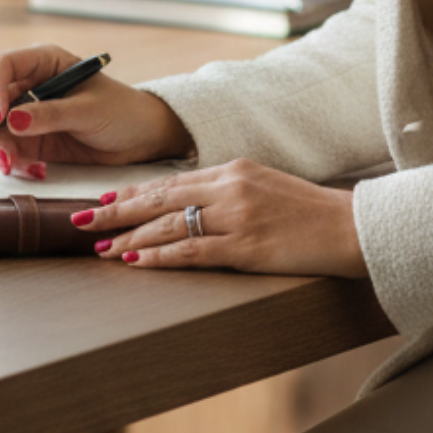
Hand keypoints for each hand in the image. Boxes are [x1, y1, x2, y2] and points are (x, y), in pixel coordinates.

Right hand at [0, 43, 191, 176]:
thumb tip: (11, 121)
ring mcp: (28, 113)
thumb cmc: (122, 112)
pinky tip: (36, 171)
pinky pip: (8, 150)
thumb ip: (51, 115)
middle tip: (4, 156)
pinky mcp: (32, 140)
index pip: (2, 67)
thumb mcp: (89, 111)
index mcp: (45, 62)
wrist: (140, 138)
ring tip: (16, 168)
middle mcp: (30, 84)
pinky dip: (14, 163)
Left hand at [74, 159, 366, 278]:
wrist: (351, 227)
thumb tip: (190, 207)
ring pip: (168, 226)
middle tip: (81, 223)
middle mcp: (230, 187)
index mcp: (234, 169)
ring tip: (101, 249)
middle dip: (116, 212)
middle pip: (160, 199)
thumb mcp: (266, 187)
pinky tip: (135, 263)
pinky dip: (158, 257)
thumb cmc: (311, 213)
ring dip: (129, 239)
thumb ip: (230, 192)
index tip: (104, 201)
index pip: (171, 181)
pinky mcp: (246, 246)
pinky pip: (191, 252)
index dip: (133, 193)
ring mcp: (237, 216)